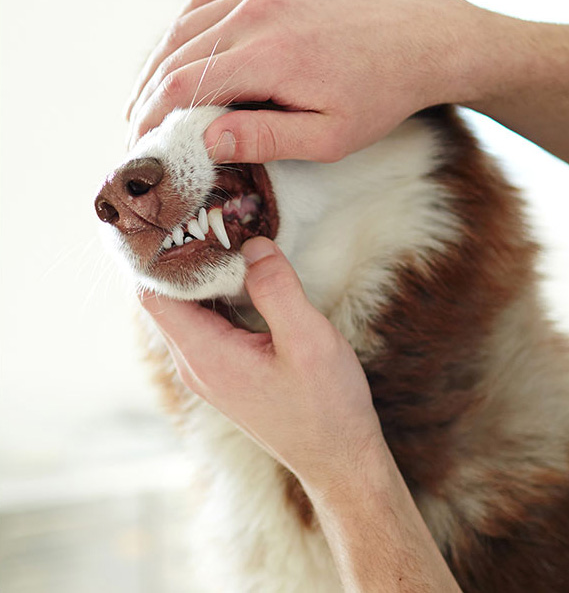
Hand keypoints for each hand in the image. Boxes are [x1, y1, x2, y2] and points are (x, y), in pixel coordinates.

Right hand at [126, 0, 471, 161]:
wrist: (418, 40)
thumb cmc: (377, 96)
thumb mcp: (328, 136)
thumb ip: (265, 138)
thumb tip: (205, 141)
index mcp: (273, 54)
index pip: (186, 85)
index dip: (153, 117)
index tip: (140, 144)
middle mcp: (260, 9)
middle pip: (176, 53)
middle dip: (148, 95)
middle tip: (136, 127)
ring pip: (185, 23)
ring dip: (158, 62)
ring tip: (145, 97)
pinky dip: (184, 27)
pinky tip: (176, 53)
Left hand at [140, 236, 384, 494]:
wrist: (338, 460)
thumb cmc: (326, 406)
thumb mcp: (309, 341)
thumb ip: (277, 290)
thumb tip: (253, 245)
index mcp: (205, 355)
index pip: (154, 294)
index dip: (161, 255)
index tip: (188, 219)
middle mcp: (196, 364)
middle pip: (167, 298)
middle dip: (184, 258)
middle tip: (214, 219)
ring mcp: (209, 370)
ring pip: (188, 310)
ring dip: (204, 276)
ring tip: (230, 239)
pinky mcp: (226, 371)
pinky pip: (208, 323)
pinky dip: (219, 295)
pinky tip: (246, 277)